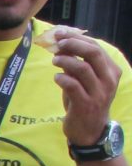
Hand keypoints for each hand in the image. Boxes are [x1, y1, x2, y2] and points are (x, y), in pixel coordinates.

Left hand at [49, 28, 119, 149]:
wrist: (89, 131)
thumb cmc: (85, 102)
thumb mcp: (83, 82)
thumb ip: (75, 64)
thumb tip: (60, 45)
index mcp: (111, 71)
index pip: (97, 47)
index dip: (78, 38)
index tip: (61, 34)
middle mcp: (108, 80)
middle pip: (93, 53)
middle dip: (73, 44)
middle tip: (57, 43)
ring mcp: (98, 93)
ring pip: (83, 68)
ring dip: (65, 61)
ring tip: (54, 60)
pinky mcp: (86, 104)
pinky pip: (73, 85)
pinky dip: (62, 78)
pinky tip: (56, 78)